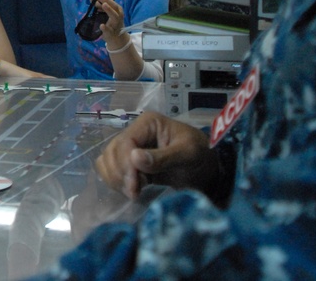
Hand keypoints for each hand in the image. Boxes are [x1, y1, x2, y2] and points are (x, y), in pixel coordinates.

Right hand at [95, 111, 221, 199]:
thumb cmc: (201, 156)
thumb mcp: (187, 154)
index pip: (125, 141)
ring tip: (135, 191)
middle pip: (112, 151)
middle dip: (121, 174)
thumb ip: (163, 157)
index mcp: (148, 123)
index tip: (134, 186)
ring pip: (107, 160)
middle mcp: (135, 132)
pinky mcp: (129, 162)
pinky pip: (110, 169)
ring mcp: (130, 147)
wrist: (208, 169)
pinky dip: (115, 181)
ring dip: (116, 178)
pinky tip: (132, 189)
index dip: (125, 164)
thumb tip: (134, 158)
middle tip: (135, 192)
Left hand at [96, 0, 126, 44]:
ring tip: (103, 4)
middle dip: (107, 1)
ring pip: (114, 17)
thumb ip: (100, 5)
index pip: (112, 3)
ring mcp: (115, 25)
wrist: (116, 38)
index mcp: (117, 11)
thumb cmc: (111, 23)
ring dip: (109, 10)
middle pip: (114, 8)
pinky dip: (105, 28)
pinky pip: (109, 30)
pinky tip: (101, 25)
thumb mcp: (107, 13)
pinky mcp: (111, 33)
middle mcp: (118, 16)